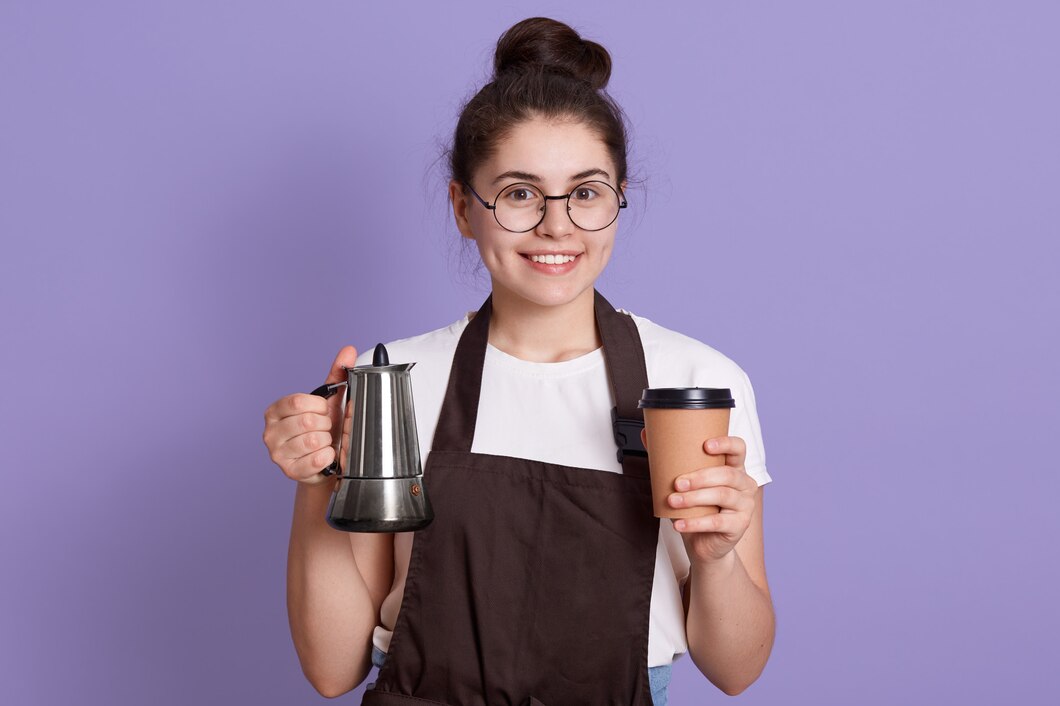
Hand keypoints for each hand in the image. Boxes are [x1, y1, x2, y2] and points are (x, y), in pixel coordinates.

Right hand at [262, 345, 357, 485]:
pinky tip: (325, 455)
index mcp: (275, 410)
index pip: (299, 402)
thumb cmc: (324, 428)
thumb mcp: (329, 401)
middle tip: (326, 429)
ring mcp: (277, 454)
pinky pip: (317, 459)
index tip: (324, 410)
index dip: (319, 407)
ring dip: (328, 441)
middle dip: (325, 425)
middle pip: (307, 422)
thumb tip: (348, 350)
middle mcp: (270, 432)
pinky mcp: (289, 471)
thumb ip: (337, 375)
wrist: (325, 462)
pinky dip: (328, 456)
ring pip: (313, 441)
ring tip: (325, 442)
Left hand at [667, 436, 757, 564]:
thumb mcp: (686, 482)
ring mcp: (745, 505)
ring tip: (673, 501)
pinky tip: (679, 524)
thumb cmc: (697, 508)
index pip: (739, 448)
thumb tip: (646, 433)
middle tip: (677, 483)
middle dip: (700, 477)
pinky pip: (717, 522)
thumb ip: (670, 459)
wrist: (704, 542)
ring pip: (723, 495)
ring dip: (694, 498)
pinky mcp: (739, 525)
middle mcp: (744, 484)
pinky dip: (695, 523)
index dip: (726, 444)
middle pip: (727, 474)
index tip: (705, 445)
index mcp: (734, 467)